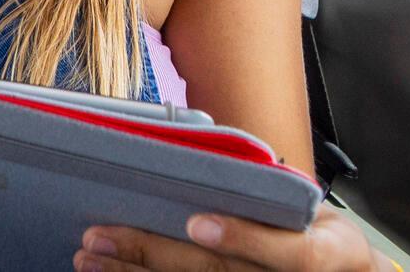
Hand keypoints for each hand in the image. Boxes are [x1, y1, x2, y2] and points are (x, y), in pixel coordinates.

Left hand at [78, 204, 381, 271]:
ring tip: (88, 259)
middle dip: (153, 254)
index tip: (197, 222)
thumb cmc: (314, 232)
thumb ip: (263, 188)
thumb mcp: (309, 208)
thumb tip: (198, 151)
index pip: (292, 253)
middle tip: (98, 236)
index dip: (244, 238)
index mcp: (321, 252)